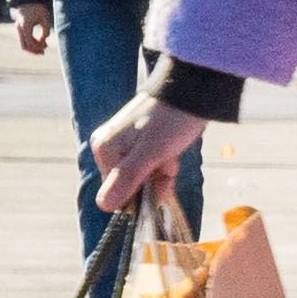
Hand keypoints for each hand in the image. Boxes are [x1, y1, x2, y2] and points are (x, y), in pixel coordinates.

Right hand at [15, 5, 53, 56]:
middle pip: (23, 46)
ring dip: (32, 48)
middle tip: (43, 53)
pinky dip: (31, 43)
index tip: (46, 45)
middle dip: (33, 51)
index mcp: (25, 26)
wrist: (28, 0)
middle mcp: (19, 28)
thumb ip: (45, 30)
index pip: (30, 42)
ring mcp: (18, 29)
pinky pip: (24, 40)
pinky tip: (40, 42)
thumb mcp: (45, 18)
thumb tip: (43, 41)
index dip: (38, 46)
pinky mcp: (20, 29)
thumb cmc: (38, 9)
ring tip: (44, 47)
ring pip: (23, 44)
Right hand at [83, 95, 199, 220]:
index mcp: (104, 150)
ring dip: (164, 172)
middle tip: (167, 161)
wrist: (193, 92)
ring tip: (172, 153)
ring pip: (146, 177)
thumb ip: (127, 178)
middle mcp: (111, 148)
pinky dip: (167, 165)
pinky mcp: (144, 143)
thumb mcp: (150, 152)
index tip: (159, 179)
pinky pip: (153, 166)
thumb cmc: (171, 121)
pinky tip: (173, 153)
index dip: (141, 193)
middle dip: (155, 181)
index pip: (116, 194)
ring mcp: (127, 145)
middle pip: (131, 186)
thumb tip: (103, 205)